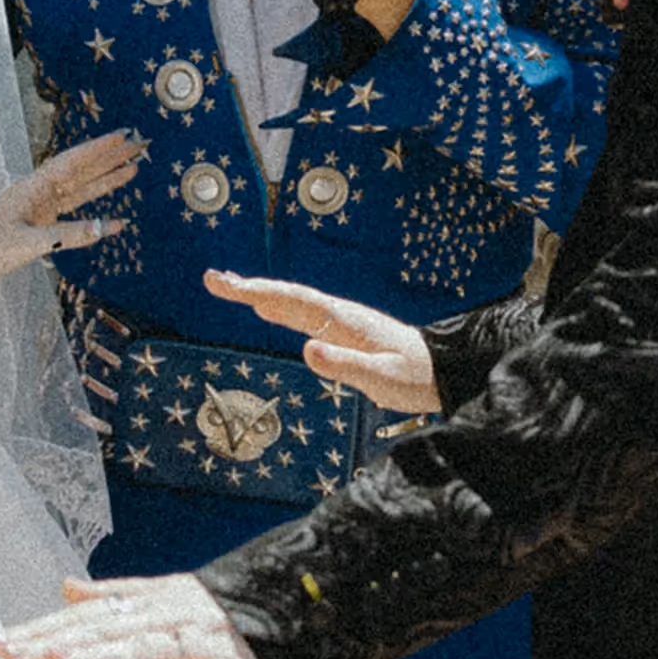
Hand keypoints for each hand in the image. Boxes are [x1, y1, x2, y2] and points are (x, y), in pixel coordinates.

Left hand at [0, 129, 143, 294]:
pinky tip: (111, 219)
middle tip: (137, 147)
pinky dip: (92, 214)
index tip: (123, 136)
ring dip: (105, 180)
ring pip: (80, 190)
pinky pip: (72, 215)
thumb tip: (107, 227)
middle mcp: (39, 194)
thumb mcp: (29, 242)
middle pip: (81, 171)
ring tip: (131, 170)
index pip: (74, 162)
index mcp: (34, 188)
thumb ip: (67, 234)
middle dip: (109, 159)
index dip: (99, 149)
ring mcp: (39, 210)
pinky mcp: (37, 227)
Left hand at [0, 573, 272, 658]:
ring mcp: (202, 642)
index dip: (43, 628)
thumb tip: (64, 588)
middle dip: (54, 642)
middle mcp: (171, 616)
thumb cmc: (227, 610)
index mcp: (154, 600)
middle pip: (106, 631)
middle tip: (6, 653)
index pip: (88, 618)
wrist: (305, 607)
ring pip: (144, 651)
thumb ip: (115, 595)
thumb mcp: (168, 596)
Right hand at [204, 270, 441, 413]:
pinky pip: (304, 316)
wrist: (444, 372)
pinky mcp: (345, 334)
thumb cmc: (415, 378)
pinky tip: (269, 310)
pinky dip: (280, 309)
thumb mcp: (380, 379)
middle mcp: (340, 316)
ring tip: (231, 288)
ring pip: (294, 304)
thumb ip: (344, 365)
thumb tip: (304, 348)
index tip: (227, 286)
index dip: (257, 292)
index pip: (293, 302)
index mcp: (344, 322)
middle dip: (249, 288)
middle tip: (213, 280)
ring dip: (261, 294)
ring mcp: (342, 323)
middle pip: (287, 296)